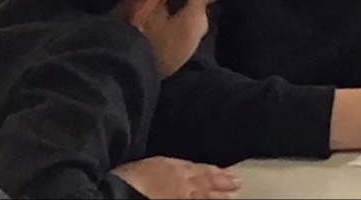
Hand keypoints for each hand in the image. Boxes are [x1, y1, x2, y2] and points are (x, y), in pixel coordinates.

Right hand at [112, 156, 239, 199]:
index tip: (225, 172)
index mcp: (171, 165)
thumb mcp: (146, 165)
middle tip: (237, 183)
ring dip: (220, 194)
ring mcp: (182, 193)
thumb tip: (169, 169)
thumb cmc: (129, 175)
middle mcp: (180, 178)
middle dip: (222, 181)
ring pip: (205, 193)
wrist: (123, 187)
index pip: (197, 168)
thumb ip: (161, 167)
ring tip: (234, 195)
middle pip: (205, 180)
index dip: (212, 171)